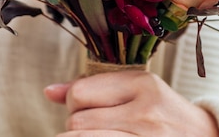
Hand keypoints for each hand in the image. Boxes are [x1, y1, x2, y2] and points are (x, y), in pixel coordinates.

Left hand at [44, 70, 218, 136]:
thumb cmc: (169, 117)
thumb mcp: (141, 92)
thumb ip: (97, 88)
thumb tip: (49, 91)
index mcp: (144, 85)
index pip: (80, 93)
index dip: (76, 104)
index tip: (90, 109)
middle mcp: (145, 111)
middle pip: (76, 120)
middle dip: (78, 126)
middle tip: (100, 127)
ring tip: (104, 133)